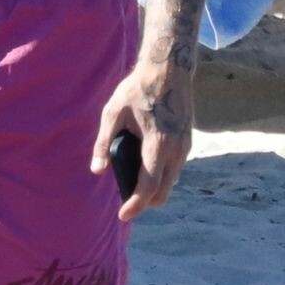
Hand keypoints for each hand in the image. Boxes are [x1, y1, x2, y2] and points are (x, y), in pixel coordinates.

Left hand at [91, 61, 193, 221]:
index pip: (148, 186)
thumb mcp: (113, 113)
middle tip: (125, 203)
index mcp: (158, 144)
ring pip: (171, 181)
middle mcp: (176, 150)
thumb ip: (104, 143)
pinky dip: (162, 176)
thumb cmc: (137, 89)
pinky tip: (146, 169)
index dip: (135, 204)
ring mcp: (185, 146)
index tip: (123, 215)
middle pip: (163, 192)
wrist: (168, 69)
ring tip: (133, 186)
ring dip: (155, 189)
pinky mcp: (187, 140)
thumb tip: (97, 170)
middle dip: (145, 202)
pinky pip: (176, 168)